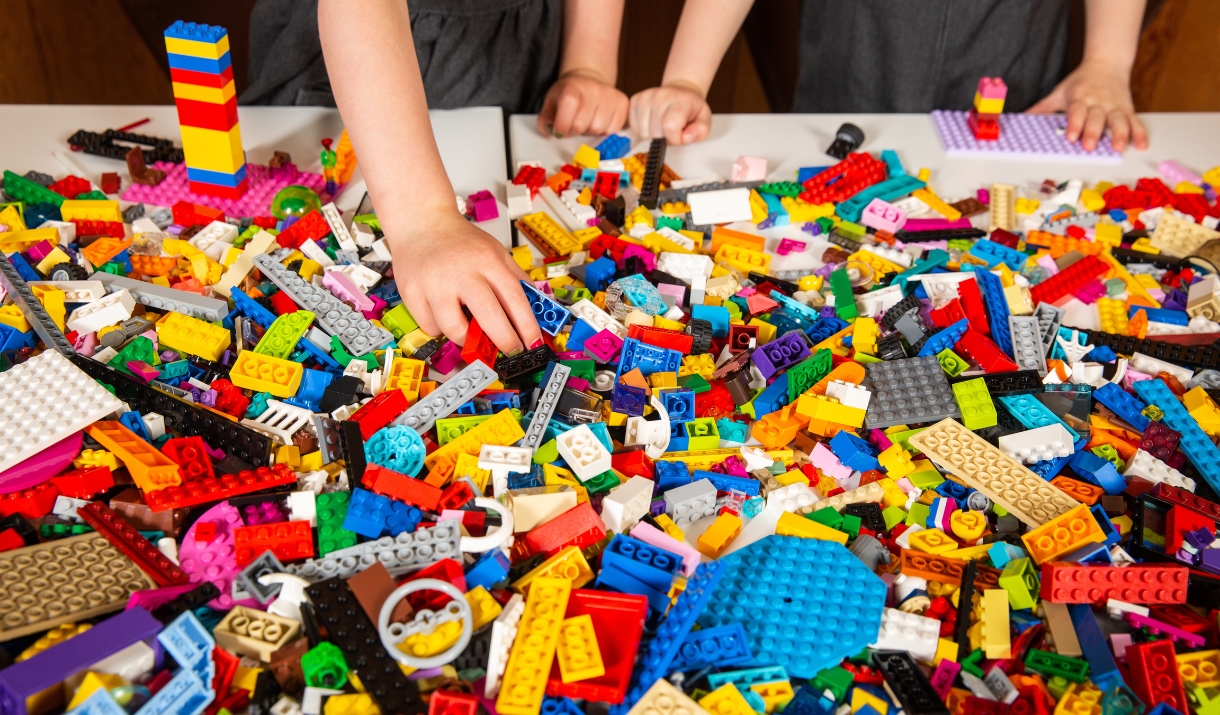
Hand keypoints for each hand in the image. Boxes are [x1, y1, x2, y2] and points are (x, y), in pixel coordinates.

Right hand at [391, 209, 542, 353]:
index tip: (532, 343)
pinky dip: (440, 329)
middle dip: (504, 341)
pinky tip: (445, 315)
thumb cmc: (460, 242)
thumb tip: (536, 309)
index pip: (514, 299)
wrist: (420, 223)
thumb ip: (516, 279)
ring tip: (471, 332)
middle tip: (510, 349)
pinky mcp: (412, 293)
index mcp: (487, 260)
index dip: (527, 326)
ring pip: (454, 329)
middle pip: (488, 316)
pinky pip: (431, 328)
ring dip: (467, 339)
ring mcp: (434, 283)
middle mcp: (461, 272)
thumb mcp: (496, 251)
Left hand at [537, 71, 628, 137]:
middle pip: (582, 126)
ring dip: (590, 130)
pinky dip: (605, 130)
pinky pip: (613, 129)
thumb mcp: (551, 102)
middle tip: (574, 123)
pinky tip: (600, 120)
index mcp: (572, 88)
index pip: (566, 115)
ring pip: (599, 129)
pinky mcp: (623, 103)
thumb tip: (548, 132)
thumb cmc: (570, 93)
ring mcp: (610, 96)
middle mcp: (593, 90)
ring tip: (588, 120)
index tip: (559, 129)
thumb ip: (545, 119)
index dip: (562, 127)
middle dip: (575, 130)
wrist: (589, 80)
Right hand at [629, 82, 710, 143]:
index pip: (670, 127)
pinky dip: (643, 130)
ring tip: (662, 126)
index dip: (674, 139)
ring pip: (643, 132)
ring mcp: (646, 97)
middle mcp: (661, 95)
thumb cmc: (691, 107)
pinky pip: (634, 126)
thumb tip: (686, 137)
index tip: (679, 136)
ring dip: (653, 135)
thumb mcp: (704, 119)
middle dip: (664, 138)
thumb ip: (700, 131)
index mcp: (680, 100)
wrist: (680, 91)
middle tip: (671, 130)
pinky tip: (652, 123)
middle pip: (655, 132)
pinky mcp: (635, 100)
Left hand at [1027, 60, 1147, 151]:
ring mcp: (1115, 106)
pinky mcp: (1128, 109)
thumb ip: (1043, 107)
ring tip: (1118, 147)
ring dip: (1119, 134)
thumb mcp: (1060, 91)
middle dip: (1093, 132)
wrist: (1107, 64)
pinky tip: (1141, 144)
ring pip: (1119, 120)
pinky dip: (1139, 133)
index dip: (1075, 124)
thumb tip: (1023, 118)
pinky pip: (1135, 121)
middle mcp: (1099, 102)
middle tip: (1089, 146)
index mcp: (1080, 97)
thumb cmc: (1081, 82)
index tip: (1071, 136)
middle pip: (1097, 118)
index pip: (1077, 111)